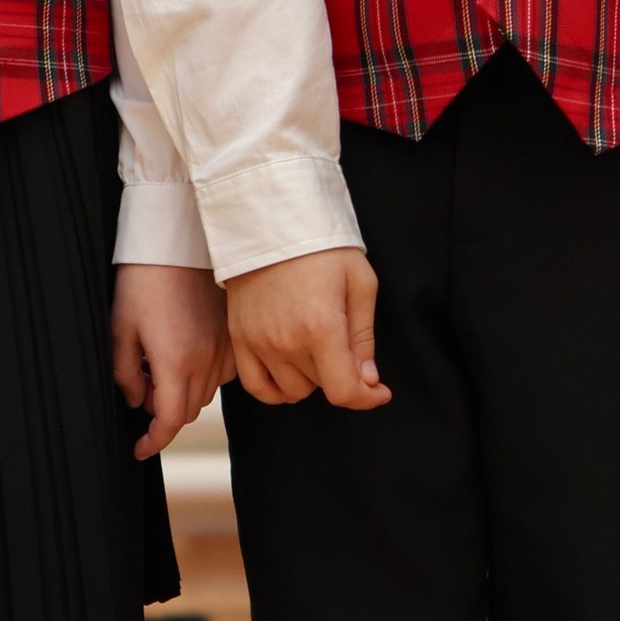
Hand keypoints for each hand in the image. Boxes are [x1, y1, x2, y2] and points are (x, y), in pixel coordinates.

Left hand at [112, 263, 231, 455]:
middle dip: (162, 415)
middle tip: (141, 389)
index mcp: (175, 361)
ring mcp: (224, 348)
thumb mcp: (120, 329)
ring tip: (160, 367)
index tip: (138, 448)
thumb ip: (126, 374)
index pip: (168, 421)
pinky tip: (186, 356)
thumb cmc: (143, 282)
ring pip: (205, 395)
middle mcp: (206, 359)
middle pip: (187, 412)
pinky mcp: (233, 336)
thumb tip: (136, 402)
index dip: (152, 442)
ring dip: (182, 395)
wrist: (177, 242)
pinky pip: (222, 374)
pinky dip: (203, 377)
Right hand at [225, 249, 390, 411]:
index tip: (379, 391)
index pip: (344, 391)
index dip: (367, 398)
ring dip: (310, 379)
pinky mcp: (240, 339)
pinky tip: (291, 373)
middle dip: (340, 374)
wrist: (272, 222)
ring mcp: (259, 343)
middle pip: (321, 388)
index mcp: (321, 328)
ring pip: (292, 391)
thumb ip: (364, 337)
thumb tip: (368, 379)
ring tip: (316, 349)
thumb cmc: (321, 248)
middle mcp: (286, 342)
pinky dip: (276, 390)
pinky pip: (257, 387)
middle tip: (345, 345)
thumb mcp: (360, 284)